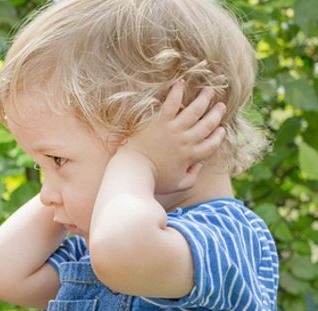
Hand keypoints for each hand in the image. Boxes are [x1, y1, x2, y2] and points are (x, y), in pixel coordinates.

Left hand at [122, 80, 226, 194]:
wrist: (133, 173)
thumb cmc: (152, 181)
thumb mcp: (176, 185)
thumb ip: (192, 177)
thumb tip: (200, 166)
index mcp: (191, 157)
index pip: (211, 145)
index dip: (218, 137)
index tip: (221, 130)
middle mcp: (186, 141)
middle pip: (207, 125)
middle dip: (216, 114)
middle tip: (221, 106)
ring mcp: (174, 130)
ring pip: (195, 111)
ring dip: (204, 99)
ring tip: (209, 90)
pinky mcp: (160, 121)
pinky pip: (172, 102)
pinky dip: (177, 91)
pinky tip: (181, 82)